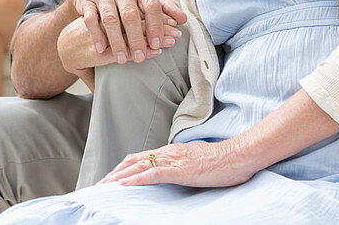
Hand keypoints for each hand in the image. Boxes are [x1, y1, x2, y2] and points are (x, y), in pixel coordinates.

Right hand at [57, 15, 179, 74]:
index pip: (151, 5)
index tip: (158, 45)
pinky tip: (102, 49)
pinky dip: (97, 35)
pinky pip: (90, 19)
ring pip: (110, 18)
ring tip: (122, 59)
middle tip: (141, 57)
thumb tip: (184, 19)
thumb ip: (164, 7)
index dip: (156, 26)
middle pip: (131, 14)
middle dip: (136, 38)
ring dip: (117, 41)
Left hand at [101, 140, 257, 188]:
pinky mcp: (180, 170)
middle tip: (101, 185)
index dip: (123, 167)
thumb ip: (182, 165)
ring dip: (119, 177)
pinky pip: (153, 174)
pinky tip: (124, 185)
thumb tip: (172, 173)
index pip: (141, 157)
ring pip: (138, 166)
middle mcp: (169, 153)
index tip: (111, 178)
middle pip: (134, 160)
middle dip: (115, 173)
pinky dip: (135, 179)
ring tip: (105, 186)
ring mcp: (173, 160)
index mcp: (172, 152)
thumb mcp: (196, 162)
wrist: (237, 156)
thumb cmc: (221, 161)